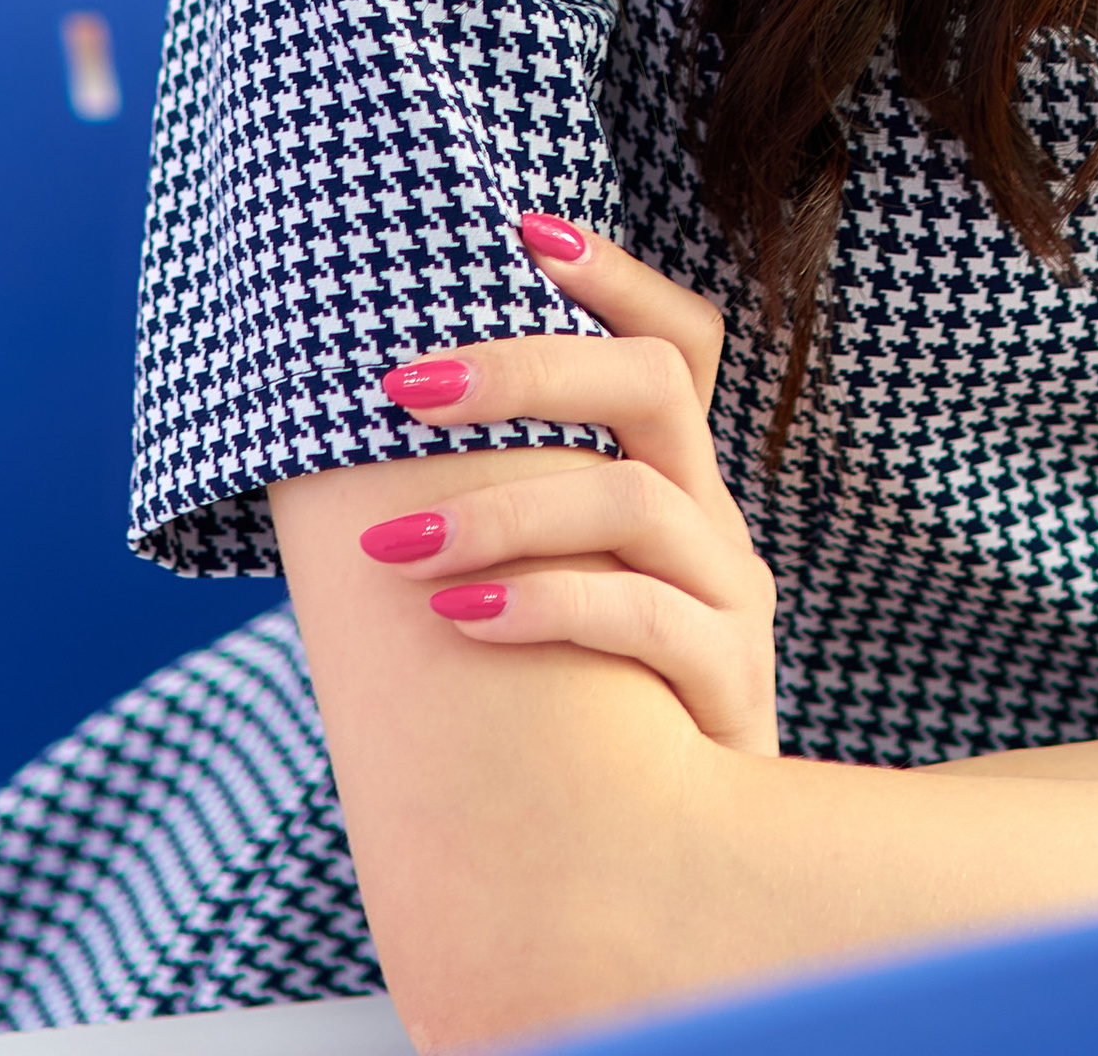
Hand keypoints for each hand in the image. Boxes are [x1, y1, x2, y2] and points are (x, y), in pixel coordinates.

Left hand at [363, 218, 778, 753]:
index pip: (681, 339)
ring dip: (497, 507)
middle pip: (655, 382)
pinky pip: (641, 616)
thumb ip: (511, 520)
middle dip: (526, 366)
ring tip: (391, 542)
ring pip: (633, 497)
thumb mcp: (561, 597)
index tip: (522, 225)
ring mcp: (734, 595)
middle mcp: (715, 519)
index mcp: (679, 482)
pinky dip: (543, 603)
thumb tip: (364, 444)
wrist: (669, 873)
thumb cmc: (583, 721)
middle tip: (400, 386)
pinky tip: (459, 619)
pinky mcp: (731, 682)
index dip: (615, 276)